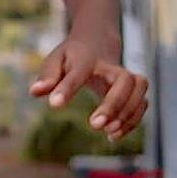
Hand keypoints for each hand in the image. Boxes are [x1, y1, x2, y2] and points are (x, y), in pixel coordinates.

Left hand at [29, 31, 148, 140]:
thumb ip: (47, 76)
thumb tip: (34, 92)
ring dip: (128, 113)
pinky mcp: (134, 89)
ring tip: (109, 132)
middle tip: (94, 125)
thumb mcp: (55, 60)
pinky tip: (114, 135)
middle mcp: (110, 66)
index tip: (54, 105)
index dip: (68, 88)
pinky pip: (142, 102)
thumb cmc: (73, 56)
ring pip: (139, 89)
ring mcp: (125, 77)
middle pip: (124, 79)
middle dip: (113, 103)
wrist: (97, 42)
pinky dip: (133, 120)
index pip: (79, 71)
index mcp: (86, 58)